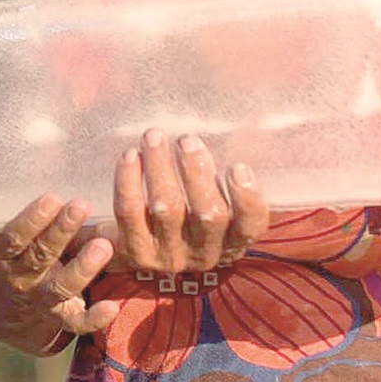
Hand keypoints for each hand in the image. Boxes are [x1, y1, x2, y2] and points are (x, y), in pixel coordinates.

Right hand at [0, 193, 119, 354]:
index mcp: (4, 253)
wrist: (1, 307)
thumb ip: (9, 203)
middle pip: (41, 255)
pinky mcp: (61, 317)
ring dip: (83, 267)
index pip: (15, 236)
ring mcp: (42, 299)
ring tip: (104, 245)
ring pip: (62, 286)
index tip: (53, 197)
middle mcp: (21, 277)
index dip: (32, 218)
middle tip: (82, 206)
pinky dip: (95, 318)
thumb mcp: (1, 231)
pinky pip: (77, 322)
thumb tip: (26, 155)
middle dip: (61, 231)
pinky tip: (112, 307)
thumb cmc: (10, 252)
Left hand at [95, 129, 267, 273]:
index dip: (248, 199)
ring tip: (153, 136)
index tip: (238, 167)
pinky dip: (129, 180)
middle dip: (197, 172)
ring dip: (160, 167)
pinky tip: (130, 156)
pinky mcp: (136, 252)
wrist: (138, 244)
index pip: (251, 226)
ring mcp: (169, 256)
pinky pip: (130, 212)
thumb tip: (239, 125)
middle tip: (187, 140)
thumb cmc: (186, 206)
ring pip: (167, 209)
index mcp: (232, 240)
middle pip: (209, 215)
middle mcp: (205, 253)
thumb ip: (222, 170)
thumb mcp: (211, 195)